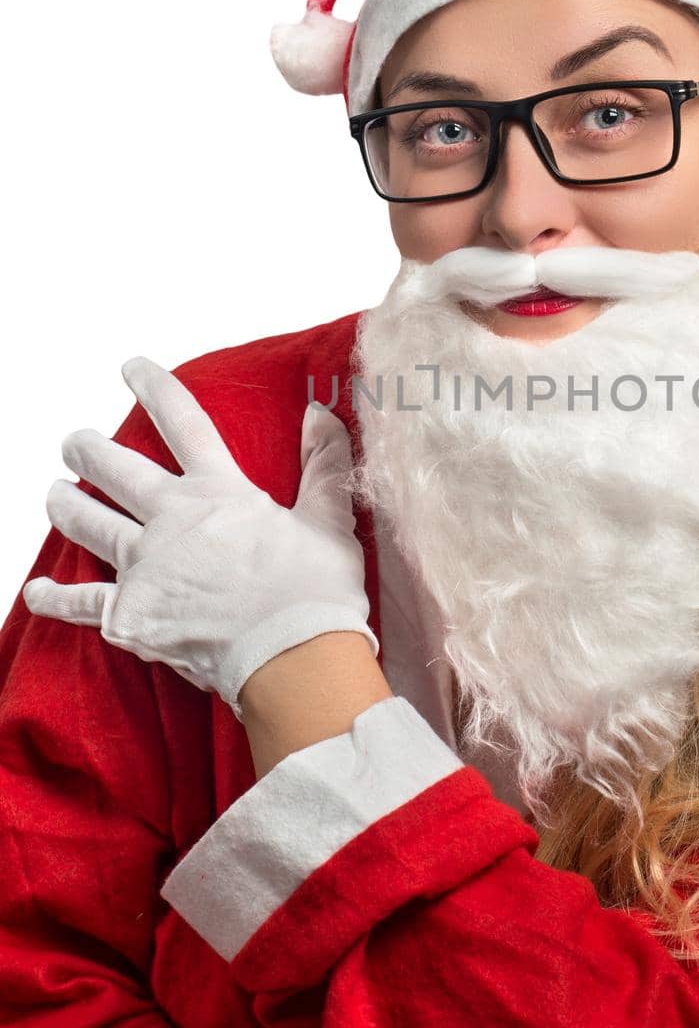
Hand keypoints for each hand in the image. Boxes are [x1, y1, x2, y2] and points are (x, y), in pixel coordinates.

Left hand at [22, 355, 378, 720]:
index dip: (155, 389)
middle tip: (75, 443)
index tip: (132, 368)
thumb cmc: (317, 594)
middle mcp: (172, 520)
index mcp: (220, 493)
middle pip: (116, 471)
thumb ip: (324, 464)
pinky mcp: (129, 613)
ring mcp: (145, 566)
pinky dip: (55, 596)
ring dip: (66, 505)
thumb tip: (320, 413)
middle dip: (88, 450)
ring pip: (89, 524)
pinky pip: (80, 601)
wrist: (294, 659)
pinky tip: (37, 590)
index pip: (183, 424)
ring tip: (55, 494)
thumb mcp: (330, 522)